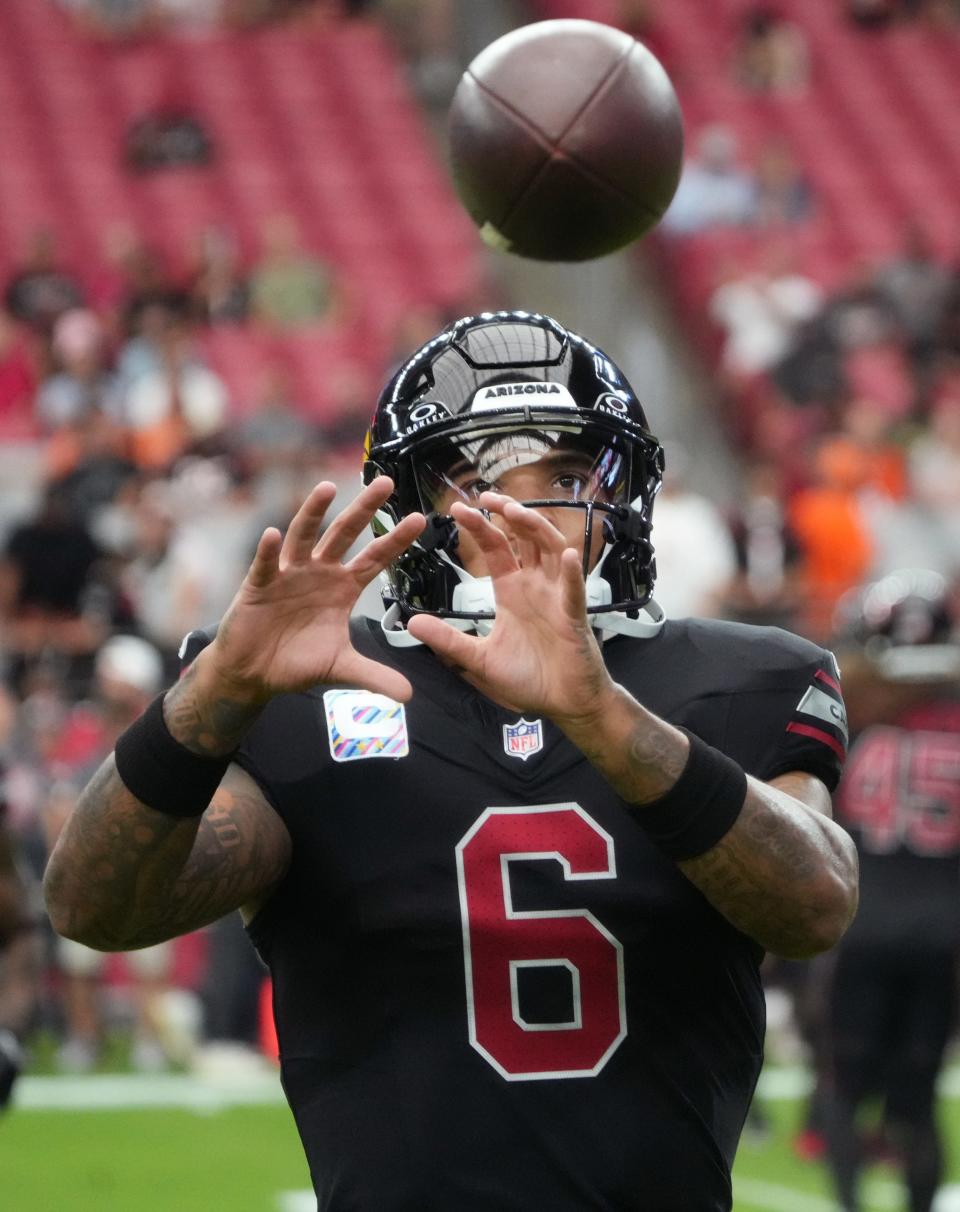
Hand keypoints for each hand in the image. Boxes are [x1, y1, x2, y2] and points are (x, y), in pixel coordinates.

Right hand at [203, 477, 424, 703]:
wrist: (255, 675)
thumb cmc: (297, 663)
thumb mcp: (342, 669)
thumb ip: (375, 677)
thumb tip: (410, 696)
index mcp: (342, 588)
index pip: (375, 558)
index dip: (396, 539)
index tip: (420, 519)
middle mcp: (319, 573)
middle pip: (345, 534)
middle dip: (365, 509)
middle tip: (386, 482)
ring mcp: (288, 574)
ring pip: (304, 537)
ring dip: (314, 512)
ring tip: (328, 488)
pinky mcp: (259, 585)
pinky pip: (265, 565)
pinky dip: (269, 550)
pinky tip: (273, 535)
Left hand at [406, 494, 614, 721]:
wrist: (562, 705)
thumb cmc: (527, 680)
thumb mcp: (478, 660)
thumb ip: (448, 640)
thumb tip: (412, 623)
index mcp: (513, 591)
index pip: (496, 548)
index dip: (481, 527)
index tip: (459, 510)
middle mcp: (536, 586)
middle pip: (524, 537)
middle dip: (508, 513)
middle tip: (487, 497)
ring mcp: (557, 598)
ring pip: (552, 551)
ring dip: (536, 529)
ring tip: (516, 513)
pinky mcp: (575, 618)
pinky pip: (575, 591)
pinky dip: (573, 572)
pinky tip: (568, 555)